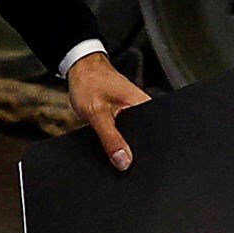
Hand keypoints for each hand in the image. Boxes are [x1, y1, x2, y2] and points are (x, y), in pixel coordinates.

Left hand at [68, 52, 151, 171]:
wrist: (81, 68)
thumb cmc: (90, 81)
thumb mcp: (97, 114)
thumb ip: (111, 139)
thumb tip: (124, 162)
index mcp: (144, 105)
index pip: (153, 136)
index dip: (142, 154)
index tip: (129, 164)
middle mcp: (144, 108)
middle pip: (143, 139)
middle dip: (129, 150)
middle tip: (114, 152)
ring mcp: (135, 111)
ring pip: (133, 137)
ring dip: (121, 144)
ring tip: (108, 139)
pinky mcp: (126, 114)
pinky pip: (125, 132)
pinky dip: (116, 138)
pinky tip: (108, 138)